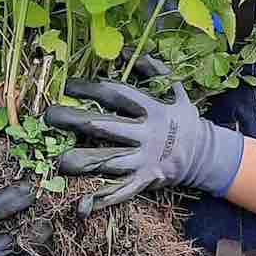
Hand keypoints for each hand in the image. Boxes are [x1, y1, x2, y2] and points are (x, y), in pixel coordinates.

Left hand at [44, 56, 244, 214]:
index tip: (69, 86)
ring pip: (109, 161)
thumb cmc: (184, 119)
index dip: (91, 89)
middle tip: (50, 116)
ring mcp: (145, 160)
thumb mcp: (177, 91)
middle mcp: (147, 135)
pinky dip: (102, 199)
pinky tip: (81, 205)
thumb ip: (155, 69)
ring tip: (59, 160)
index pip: (117, 95)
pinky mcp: (145, 180)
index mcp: (153, 110)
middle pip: (106, 127)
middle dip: (76, 121)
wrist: (206, 155)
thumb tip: (129, 50)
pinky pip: (122, 191)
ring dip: (84, 161)